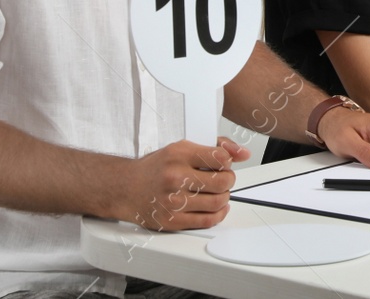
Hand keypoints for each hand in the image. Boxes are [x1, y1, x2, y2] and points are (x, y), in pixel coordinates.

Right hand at [118, 136, 247, 230]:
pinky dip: (219, 214)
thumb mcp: (182, 148)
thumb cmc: (156, 168)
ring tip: (217, 192)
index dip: (229, 161)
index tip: (224, 163)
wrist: (125, 188)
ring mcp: (173, 202)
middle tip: (222, 178)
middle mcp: (175, 178)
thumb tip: (243, 153)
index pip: (221, 158)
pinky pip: (207, 221)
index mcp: (179, 155)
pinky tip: (216, 207)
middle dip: (228, 179)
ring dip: (224, 197)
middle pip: (223, 181)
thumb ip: (215, 147)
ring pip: (218, 202)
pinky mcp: (172, 221)